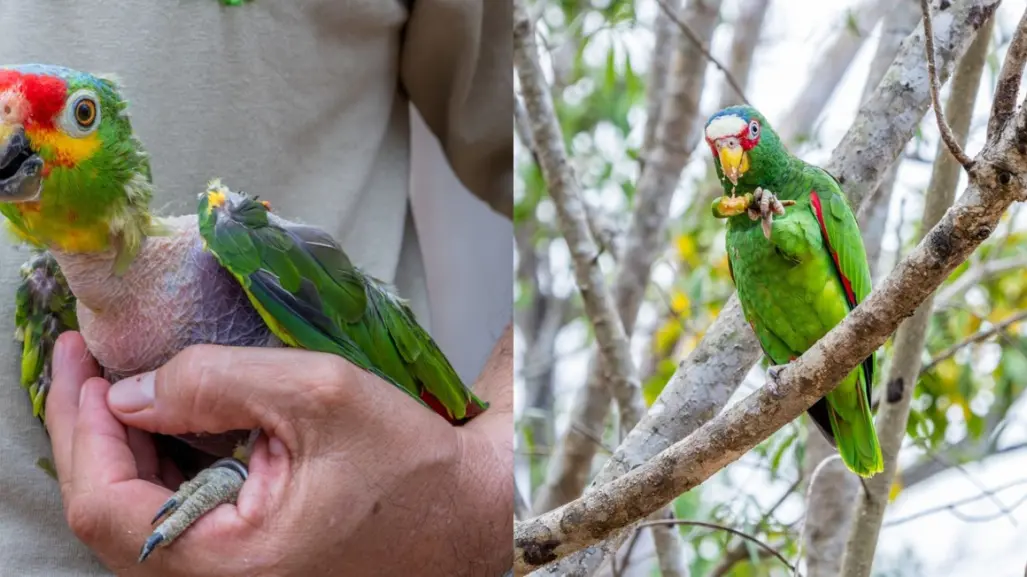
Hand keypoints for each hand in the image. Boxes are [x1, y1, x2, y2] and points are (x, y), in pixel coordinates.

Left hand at [46, 330, 512, 575]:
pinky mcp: (250, 565)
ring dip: (127, 448)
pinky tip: (175, 423)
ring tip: (126, 385)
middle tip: (91, 365)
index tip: (82, 364)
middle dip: (94, 432)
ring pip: (142, 518)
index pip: (107, 505)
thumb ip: (217, 382)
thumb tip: (132, 391)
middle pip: (113, 513)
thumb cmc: (414, 469)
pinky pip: (180, 522)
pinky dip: (166, 467)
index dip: (82, 428)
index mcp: (231, 564)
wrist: (472, 517)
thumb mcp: (319, 398)